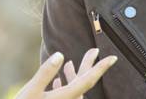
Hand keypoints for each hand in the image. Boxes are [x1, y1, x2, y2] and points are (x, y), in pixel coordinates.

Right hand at [0, 48, 116, 98]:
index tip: (113, 58)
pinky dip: (64, 85)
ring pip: (73, 88)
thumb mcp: (32, 90)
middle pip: (83, 81)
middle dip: (88, 65)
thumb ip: (46, 73)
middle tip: (95, 51)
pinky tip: (57, 81)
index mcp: (66, 97)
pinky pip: (66, 95)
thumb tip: (60, 55)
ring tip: (71, 63)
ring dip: (74, 75)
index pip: (88, 80)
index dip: (101, 68)